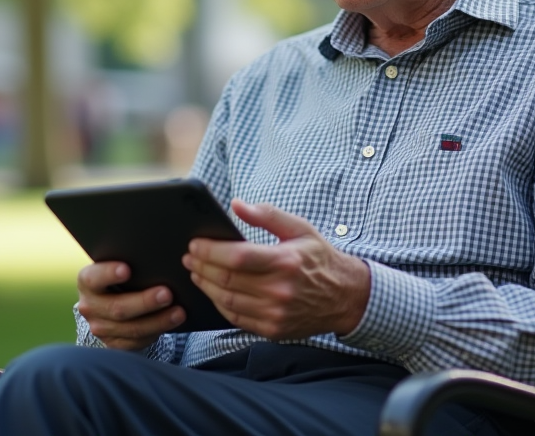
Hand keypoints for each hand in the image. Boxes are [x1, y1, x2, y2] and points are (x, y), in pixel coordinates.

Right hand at [76, 261, 185, 350]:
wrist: (109, 303)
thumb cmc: (120, 278)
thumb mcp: (116, 266)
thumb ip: (129, 263)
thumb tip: (156, 257)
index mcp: (87, 281)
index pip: (94, 278)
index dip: (109, 273)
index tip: (127, 269)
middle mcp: (89, 306)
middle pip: (117, 307)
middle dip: (145, 302)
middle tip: (167, 294)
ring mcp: (100, 328)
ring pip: (131, 328)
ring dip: (158, 321)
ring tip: (178, 312)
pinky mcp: (114, 344)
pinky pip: (137, 341)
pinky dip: (156, 332)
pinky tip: (171, 323)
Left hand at [182, 200, 370, 340]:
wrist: (345, 297)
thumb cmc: (319, 258)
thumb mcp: (300, 228)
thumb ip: (267, 215)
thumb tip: (236, 205)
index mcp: (286, 261)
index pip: (237, 257)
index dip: (210, 251)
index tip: (195, 244)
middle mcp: (280, 290)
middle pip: (227, 279)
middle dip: (202, 267)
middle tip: (189, 257)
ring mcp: (276, 313)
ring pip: (227, 300)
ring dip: (206, 285)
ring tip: (195, 273)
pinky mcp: (273, 330)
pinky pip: (236, 317)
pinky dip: (219, 304)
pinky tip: (213, 291)